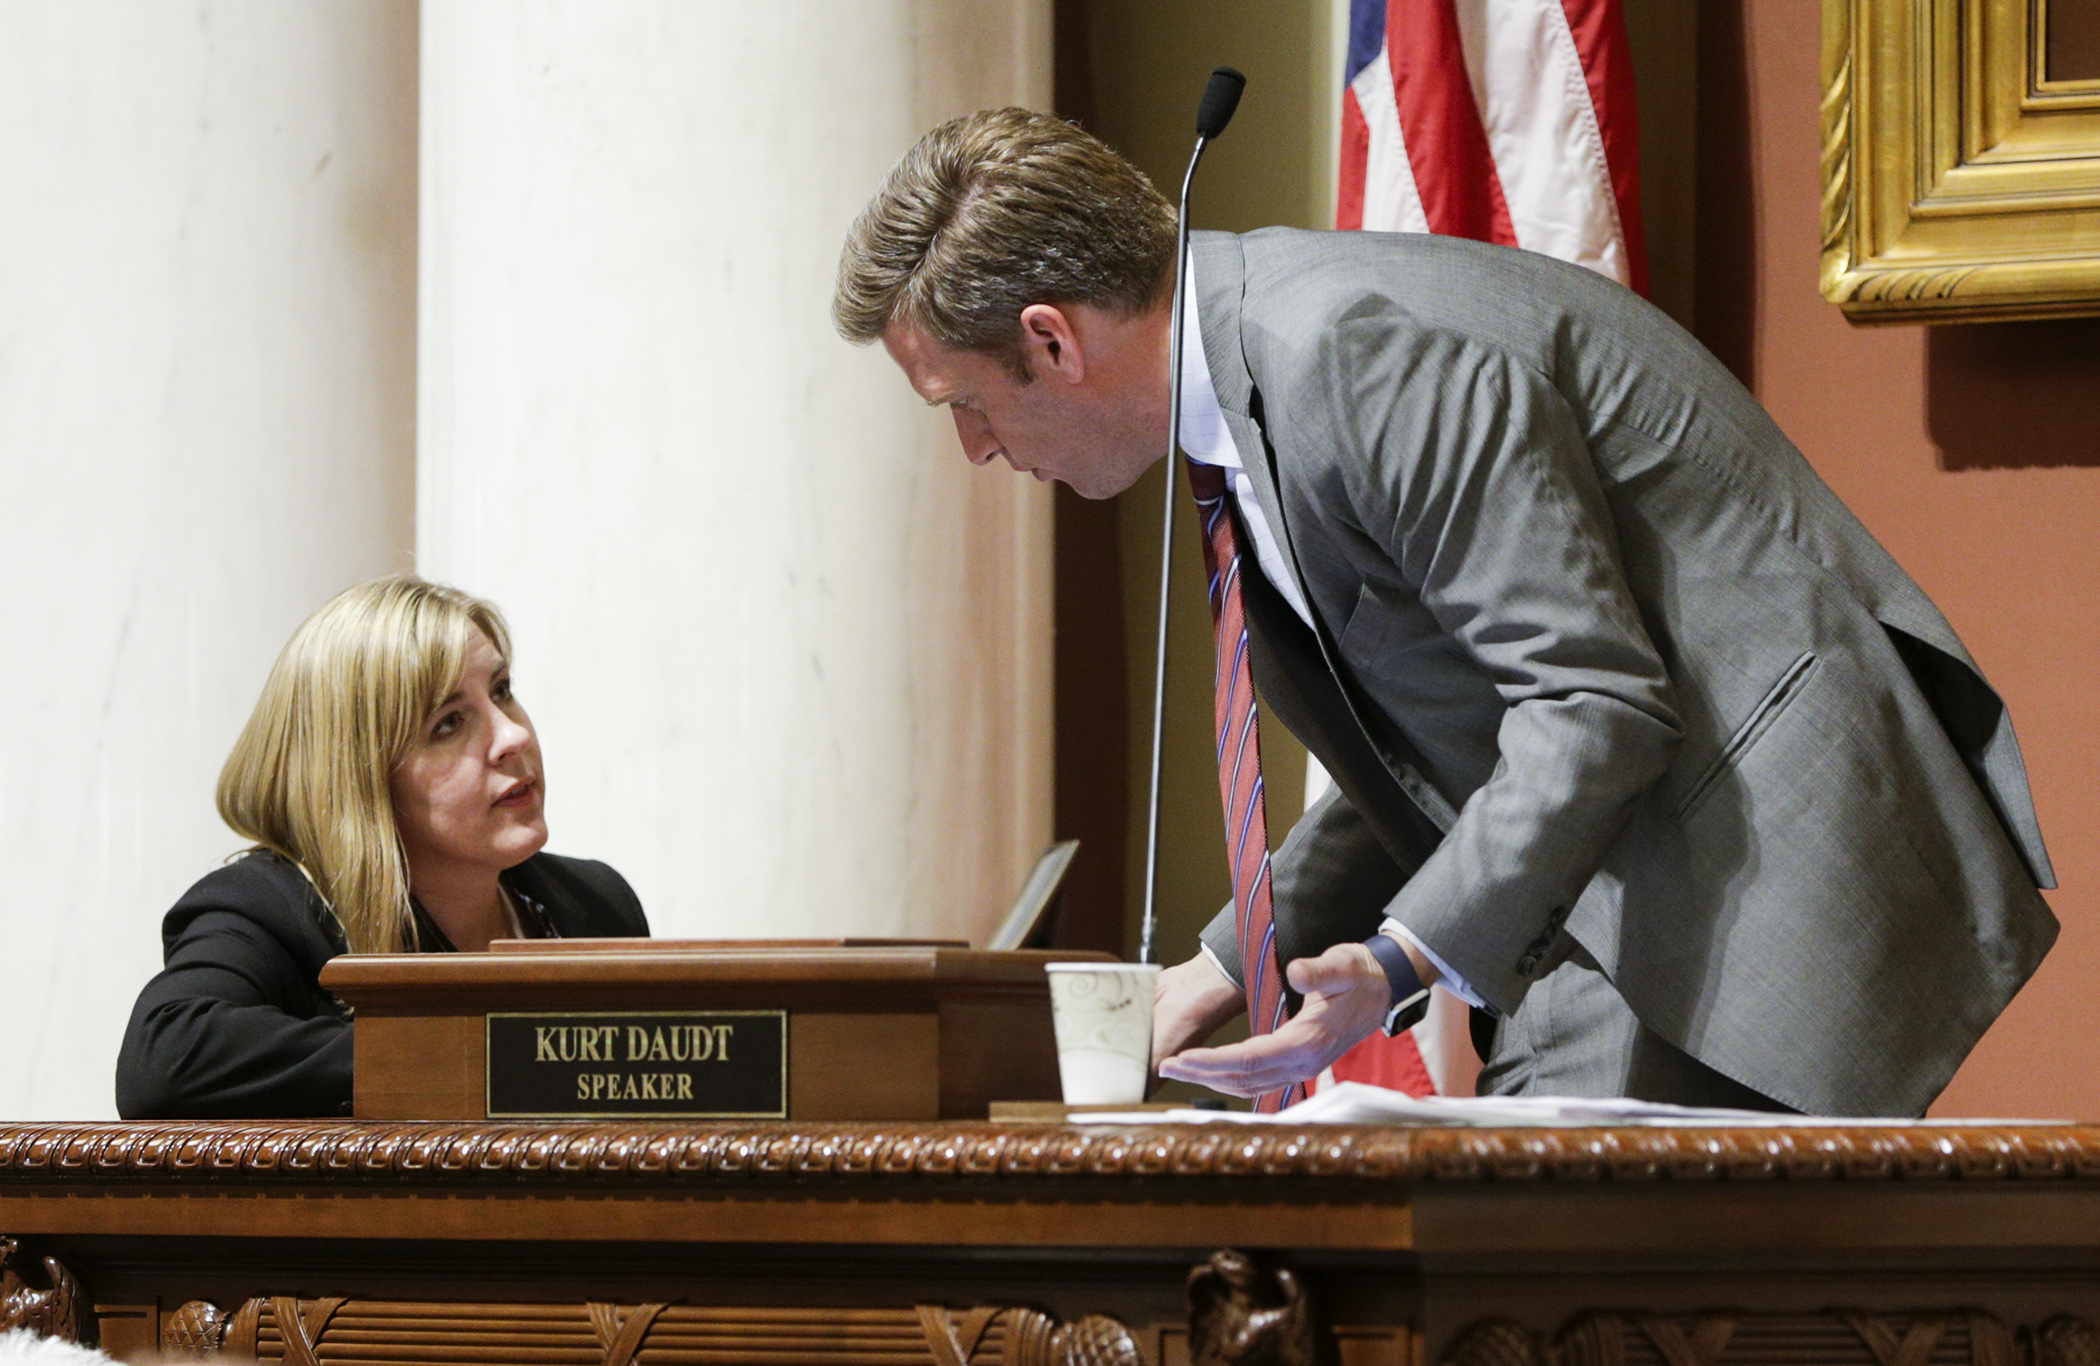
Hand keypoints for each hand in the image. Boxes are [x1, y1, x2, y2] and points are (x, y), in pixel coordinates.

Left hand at [1154, 941, 1394, 1096]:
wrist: (1386, 989)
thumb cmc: (1361, 975)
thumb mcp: (1344, 964)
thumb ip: (1320, 970)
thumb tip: (1297, 971)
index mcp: (1308, 1041)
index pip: (1250, 1059)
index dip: (1213, 1061)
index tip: (1182, 1058)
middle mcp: (1304, 1062)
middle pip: (1243, 1077)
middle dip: (1201, 1073)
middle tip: (1165, 1067)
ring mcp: (1303, 1067)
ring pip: (1250, 1083)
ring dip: (1212, 1079)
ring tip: (1180, 1070)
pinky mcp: (1301, 1064)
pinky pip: (1260, 1080)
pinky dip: (1232, 1079)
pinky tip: (1213, 1072)